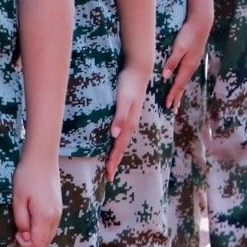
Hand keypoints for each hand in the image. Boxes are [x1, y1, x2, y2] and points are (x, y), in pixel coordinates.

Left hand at [12, 148, 62, 246]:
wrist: (42, 157)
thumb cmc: (27, 176)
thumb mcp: (18, 200)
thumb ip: (21, 221)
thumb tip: (25, 233)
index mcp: (45, 216)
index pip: (38, 244)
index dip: (25, 243)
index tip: (17, 231)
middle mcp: (55, 216)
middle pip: (45, 242)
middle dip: (31, 240)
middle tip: (20, 226)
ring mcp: (59, 211)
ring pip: (48, 234)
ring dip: (36, 233)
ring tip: (26, 218)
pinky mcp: (58, 205)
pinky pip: (51, 225)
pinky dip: (41, 226)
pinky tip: (32, 213)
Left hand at [104, 64, 149, 181]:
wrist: (139, 69)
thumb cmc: (129, 84)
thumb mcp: (124, 100)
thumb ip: (120, 116)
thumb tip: (114, 135)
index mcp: (129, 123)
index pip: (119, 146)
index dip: (113, 161)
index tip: (108, 175)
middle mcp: (130, 122)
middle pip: (121, 146)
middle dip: (115, 161)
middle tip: (108, 177)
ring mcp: (130, 117)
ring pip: (122, 140)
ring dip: (116, 152)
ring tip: (111, 163)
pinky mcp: (128, 112)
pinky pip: (122, 131)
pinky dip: (117, 141)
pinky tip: (114, 140)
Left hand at [162, 13, 210, 111]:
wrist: (201, 24)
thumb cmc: (189, 34)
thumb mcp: (179, 47)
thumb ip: (172, 62)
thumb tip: (165, 76)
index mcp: (187, 66)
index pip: (178, 85)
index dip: (172, 95)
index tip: (167, 105)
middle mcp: (191, 67)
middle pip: (182, 86)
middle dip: (177, 97)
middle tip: (172, 109)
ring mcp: (193, 63)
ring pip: (185, 81)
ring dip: (180, 92)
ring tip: (176, 101)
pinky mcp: (193, 59)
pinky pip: (186, 75)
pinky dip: (182, 83)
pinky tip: (181, 83)